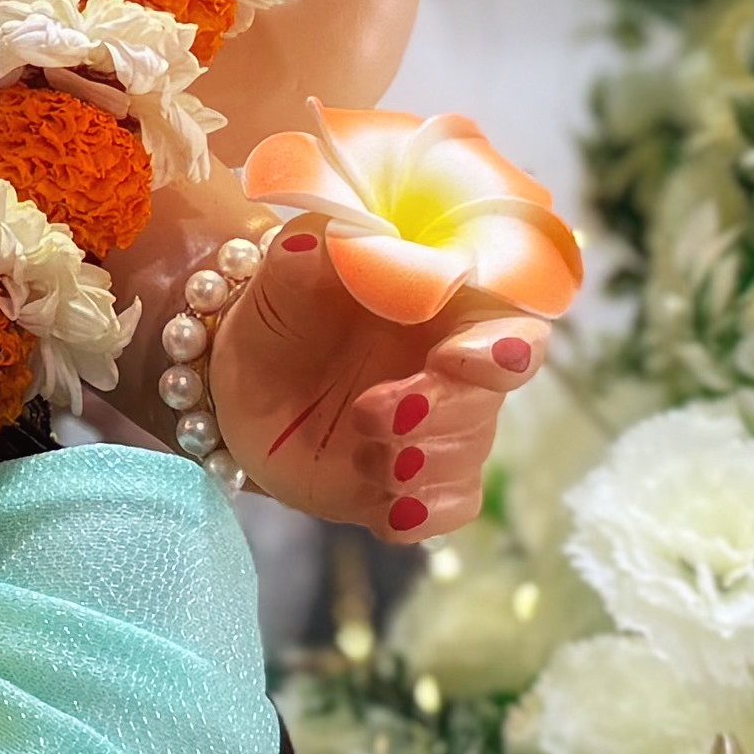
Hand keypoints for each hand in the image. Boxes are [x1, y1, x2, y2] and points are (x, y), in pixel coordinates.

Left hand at [203, 223, 554, 542]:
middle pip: (491, 398)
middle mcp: (458, 367)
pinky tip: (386, 508)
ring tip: (357, 447)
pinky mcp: (415, 481)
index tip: (450, 357)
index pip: (514, 323)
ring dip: (415, 460)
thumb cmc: (281, 309)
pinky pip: (449, 507)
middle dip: (442, 411)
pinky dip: (422, 512)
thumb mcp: (286, 268)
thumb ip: (323, 248)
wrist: (239, 383)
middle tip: (371, 411)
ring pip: (468, 455)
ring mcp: (440, 428)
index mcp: (447, 303)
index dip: (502, 347)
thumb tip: (355, 241)